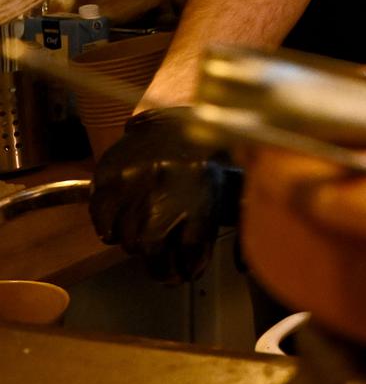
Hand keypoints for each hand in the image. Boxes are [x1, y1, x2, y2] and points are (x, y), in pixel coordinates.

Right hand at [90, 109, 242, 283]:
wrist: (180, 112)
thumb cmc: (213, 153)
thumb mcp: (236, 184)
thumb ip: (240, 222)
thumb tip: (244, 265)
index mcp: (203, 193)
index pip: (190, 252)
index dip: (189, 268)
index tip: (188, 271)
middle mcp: (165, 191)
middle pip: (152, 251)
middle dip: (161, 266)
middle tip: (166, 267)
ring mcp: (133, 185)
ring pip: (126, 240)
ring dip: (137, 246)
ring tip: (148, 239)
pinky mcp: (108, 179)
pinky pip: (102, 223)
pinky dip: (112, 229)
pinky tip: (125, 223)